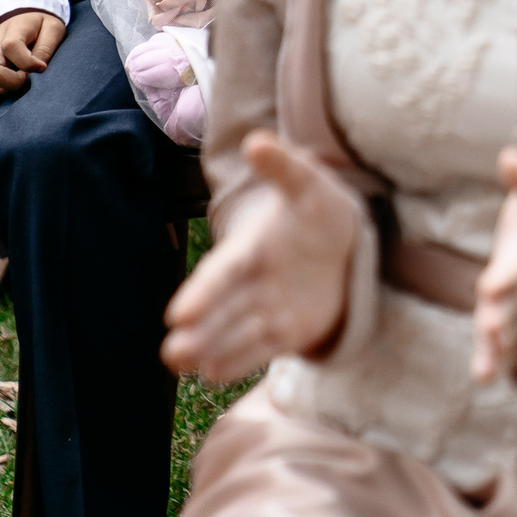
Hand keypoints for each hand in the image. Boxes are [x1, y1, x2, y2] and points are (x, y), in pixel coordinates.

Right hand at [0, 11, 65, 94]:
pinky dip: (5, 85)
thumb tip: (36, 70)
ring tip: (23, 73)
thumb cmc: (41, 27)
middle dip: (13, 82)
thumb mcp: (53, 29)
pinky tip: (15, 75)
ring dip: (10, 84)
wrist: (22, 20)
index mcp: (13, 28)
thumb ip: (45, 48)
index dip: (28, 63)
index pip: (10, 46)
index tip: (42, 67)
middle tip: (29, 76)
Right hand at [164, 130, 360, 381]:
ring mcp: (265, 309)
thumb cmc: (318, 208)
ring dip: (211, 350)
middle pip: (220, 311)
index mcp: (249, 249)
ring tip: (184, 366)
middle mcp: (250, 284)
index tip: (177, 314)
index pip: (221, 273)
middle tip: (171, 353)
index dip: (201, 293)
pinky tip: (214, 375)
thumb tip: (256, 141)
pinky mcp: (286, 331)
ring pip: (234, 334)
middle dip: (197, 331)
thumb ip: (285, 166)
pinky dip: (239, 362)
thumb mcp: (309, 184)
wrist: (344, 239)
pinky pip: (261, 349)